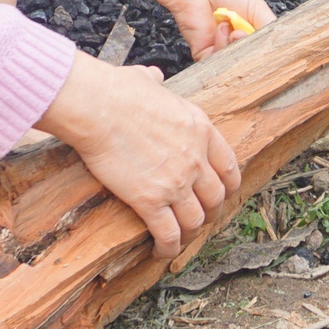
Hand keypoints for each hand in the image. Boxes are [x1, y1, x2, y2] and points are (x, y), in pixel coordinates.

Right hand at [37, 53, 241, 261]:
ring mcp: (176, 182)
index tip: (220, 194)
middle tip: (197, 218)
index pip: (230, 166)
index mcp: (201, 129)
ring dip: (189, 234)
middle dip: (209, 212)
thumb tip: (153, 76)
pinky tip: (160, 251)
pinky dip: (167, 248)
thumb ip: (158, 84)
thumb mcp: (150, 81)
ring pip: (195, 221)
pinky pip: (169, 234)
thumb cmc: (117, 90)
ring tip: (178, 240)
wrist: (98, 107)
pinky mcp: (151, 201)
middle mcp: (196, 158)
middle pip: (215, 197)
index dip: (227, 185)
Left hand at [161, 0, 275, 61]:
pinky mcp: (204, 55)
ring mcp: (221, 50)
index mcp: (252, 34)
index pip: (264, 52)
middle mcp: (237, 45)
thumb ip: (269, 30)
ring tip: (234, 30)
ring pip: (235, 64)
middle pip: (251, 61)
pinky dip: (221, 48)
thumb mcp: (258, 8)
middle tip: (245, 33)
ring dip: (236, 47)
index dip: (266, 50)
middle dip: (251, 50)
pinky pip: (217, 63)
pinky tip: (221, 31)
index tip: (266, 41)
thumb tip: (277, 50)